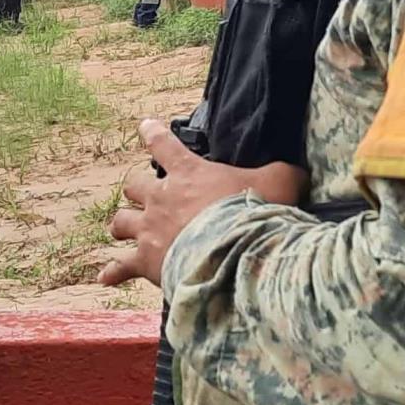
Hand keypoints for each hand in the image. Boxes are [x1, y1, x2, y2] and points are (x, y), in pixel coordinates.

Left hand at [99, 119, 307, 286]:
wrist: (234, 254)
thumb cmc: (255, 213)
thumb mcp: (281, 182)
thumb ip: (286, 173)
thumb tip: (300, 171)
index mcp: (188, 173)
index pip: (164, 144)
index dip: (153, 134)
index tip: (144, 126)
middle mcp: (162, 198)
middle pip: (134, 185)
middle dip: (137, 189)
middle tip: (145, 194)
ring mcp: (150, 230)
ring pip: (121, 221)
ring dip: (123, 224)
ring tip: (122, 229)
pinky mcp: (145, 261)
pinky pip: (121, 266)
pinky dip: (113, 271)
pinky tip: (104, 278)